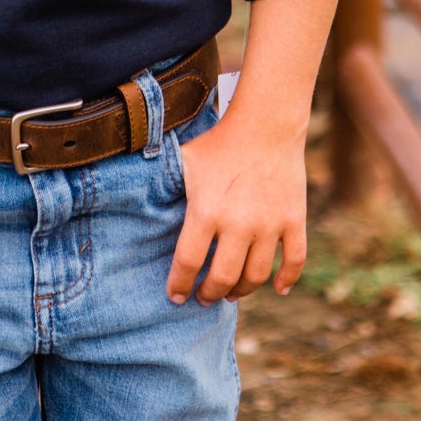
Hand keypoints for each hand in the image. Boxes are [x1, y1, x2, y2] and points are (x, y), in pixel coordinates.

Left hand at [165, 117, 307, 305]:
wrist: (265, 123)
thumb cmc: (218, 143)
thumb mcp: (184, 162)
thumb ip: (163, 186)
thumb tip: (126, 195)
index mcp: (206, 211)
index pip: (188, 263)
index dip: (179, 285)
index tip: (175, 296)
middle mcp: (239, 224)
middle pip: (222, 278)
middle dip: (209, 293)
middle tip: (203, 296)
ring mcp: (270, 224)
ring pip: (256, 276)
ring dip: (242, 291)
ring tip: (231, 293)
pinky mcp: (294, 220)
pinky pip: (294, 261)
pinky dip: (287, 279)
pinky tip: (278, 289)